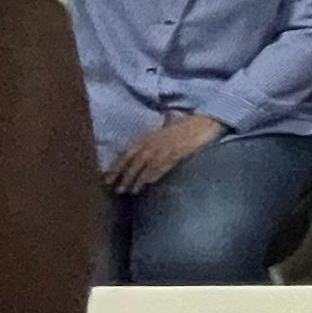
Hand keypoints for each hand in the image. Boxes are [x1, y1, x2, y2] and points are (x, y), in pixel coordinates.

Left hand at [106, 113, 225, 194]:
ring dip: (136, 180)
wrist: (203, 121)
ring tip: (130, 191)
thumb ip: (153, 140)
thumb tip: (142, 152)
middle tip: (116, 190)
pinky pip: (161, 167)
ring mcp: (164, 149)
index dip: (117, 166)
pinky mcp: (176, 154)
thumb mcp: (164, 130)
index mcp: (148, 136)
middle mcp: (153, 143)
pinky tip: (149, 184)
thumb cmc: (185, 125)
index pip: (127, 153)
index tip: (108, 177)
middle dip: (124, 176)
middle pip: (134, 162)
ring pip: (145, 167)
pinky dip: (153, 176)